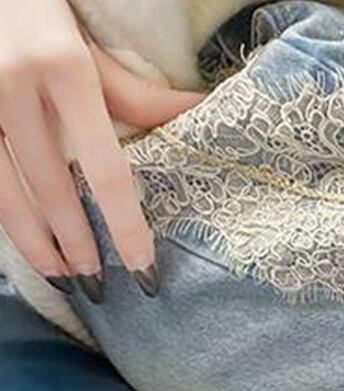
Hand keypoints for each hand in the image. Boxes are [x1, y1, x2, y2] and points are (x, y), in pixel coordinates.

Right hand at [0, 0, 204, 297]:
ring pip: (7, 193)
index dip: (126, 226)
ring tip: (65, 278)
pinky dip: (7, 219)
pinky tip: (28, 243)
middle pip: (53, 189)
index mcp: (63, 67)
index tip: (144, 269)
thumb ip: (137, 92)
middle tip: (103, 286)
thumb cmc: (40, 11)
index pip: (106, 168)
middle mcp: (14, 84)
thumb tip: (199, 116)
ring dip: (37, 245)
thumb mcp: (88, 44)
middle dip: (79, 246)